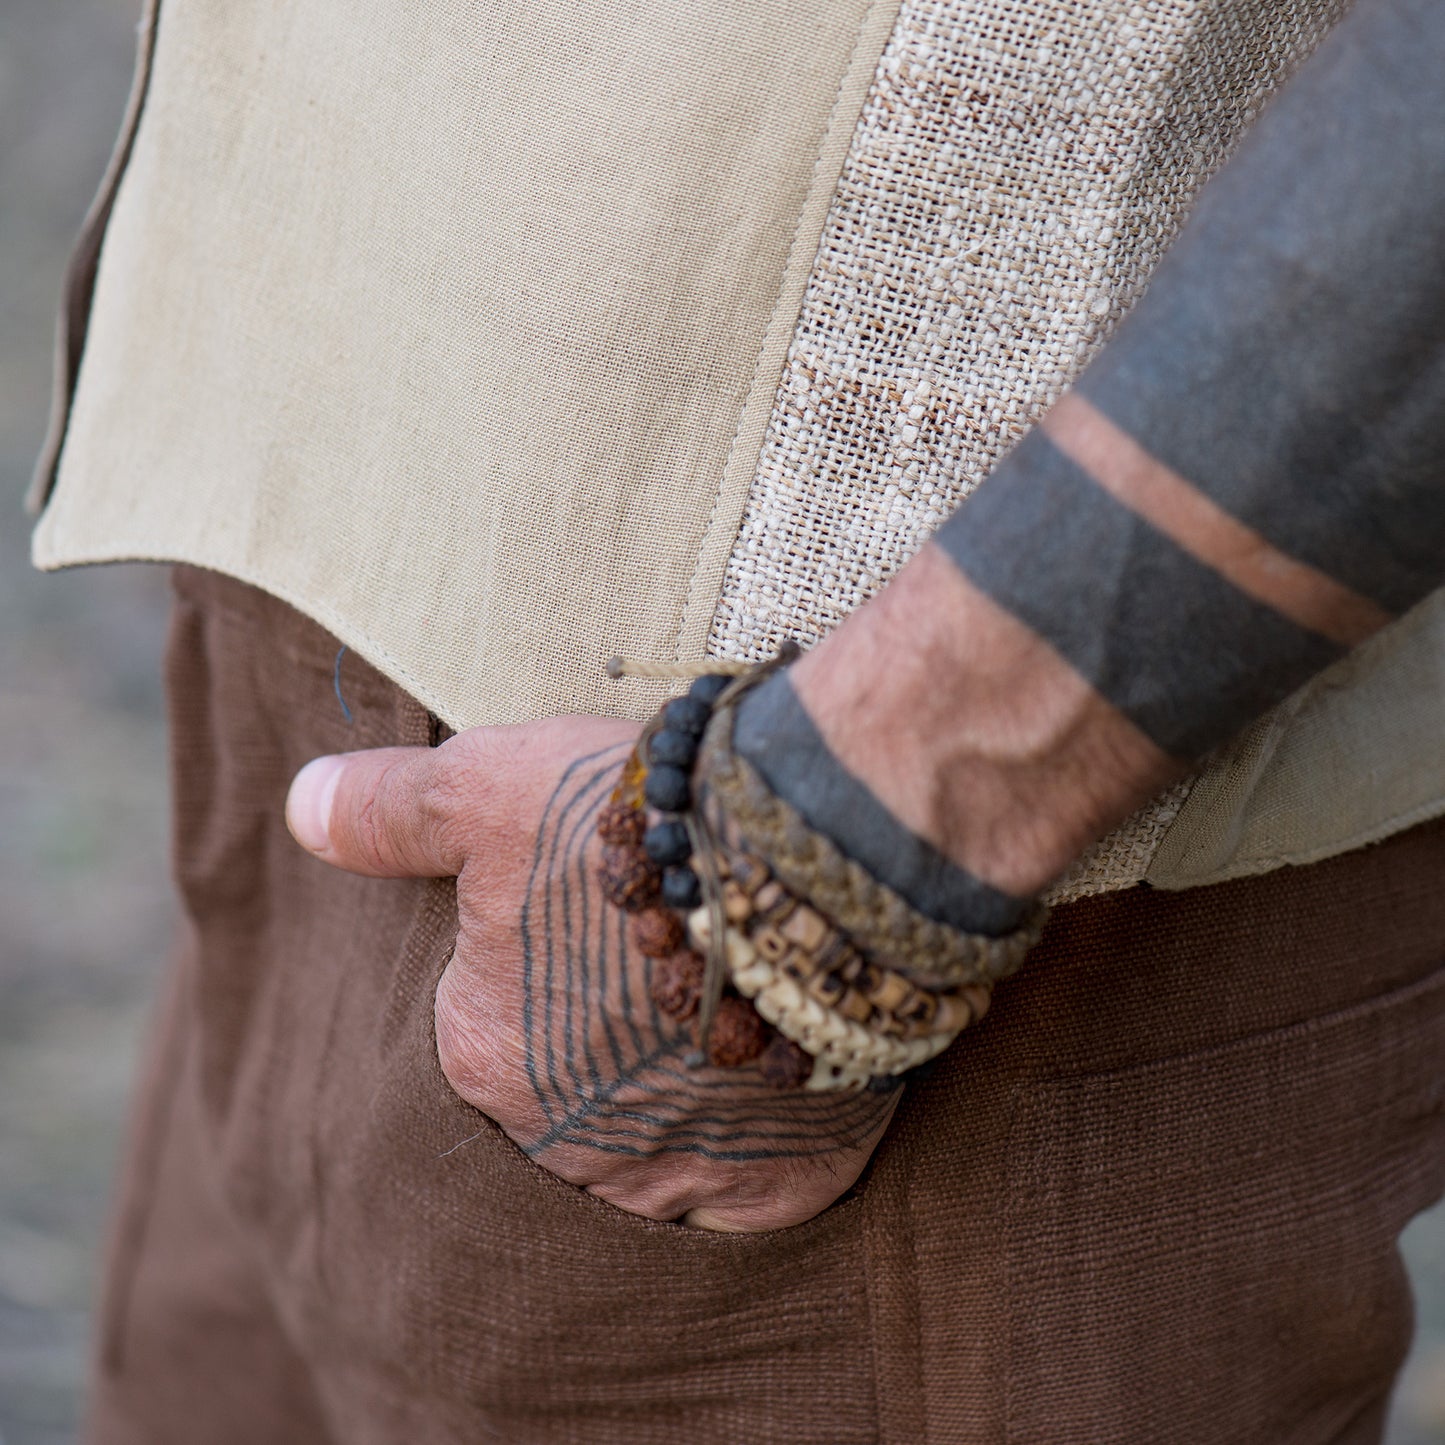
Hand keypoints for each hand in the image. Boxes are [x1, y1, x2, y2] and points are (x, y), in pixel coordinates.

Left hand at [285, 716, 897, 1230]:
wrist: (804, 857)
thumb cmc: (634, 819)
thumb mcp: (490, 786)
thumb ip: (394, 811)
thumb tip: (301, 809)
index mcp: (486, 1050)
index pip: (492, 1024)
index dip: (550, 964)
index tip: (598, 923)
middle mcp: (565, 1137)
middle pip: (572, 1101)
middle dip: (604, 1051)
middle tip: (659, 978)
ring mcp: (672, 1173)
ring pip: (654, 1156)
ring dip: (673, 1110)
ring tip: (717, 1033)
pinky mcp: (774, 1189)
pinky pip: (745, 1200)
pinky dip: (752, 1160)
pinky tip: (768, 1105)